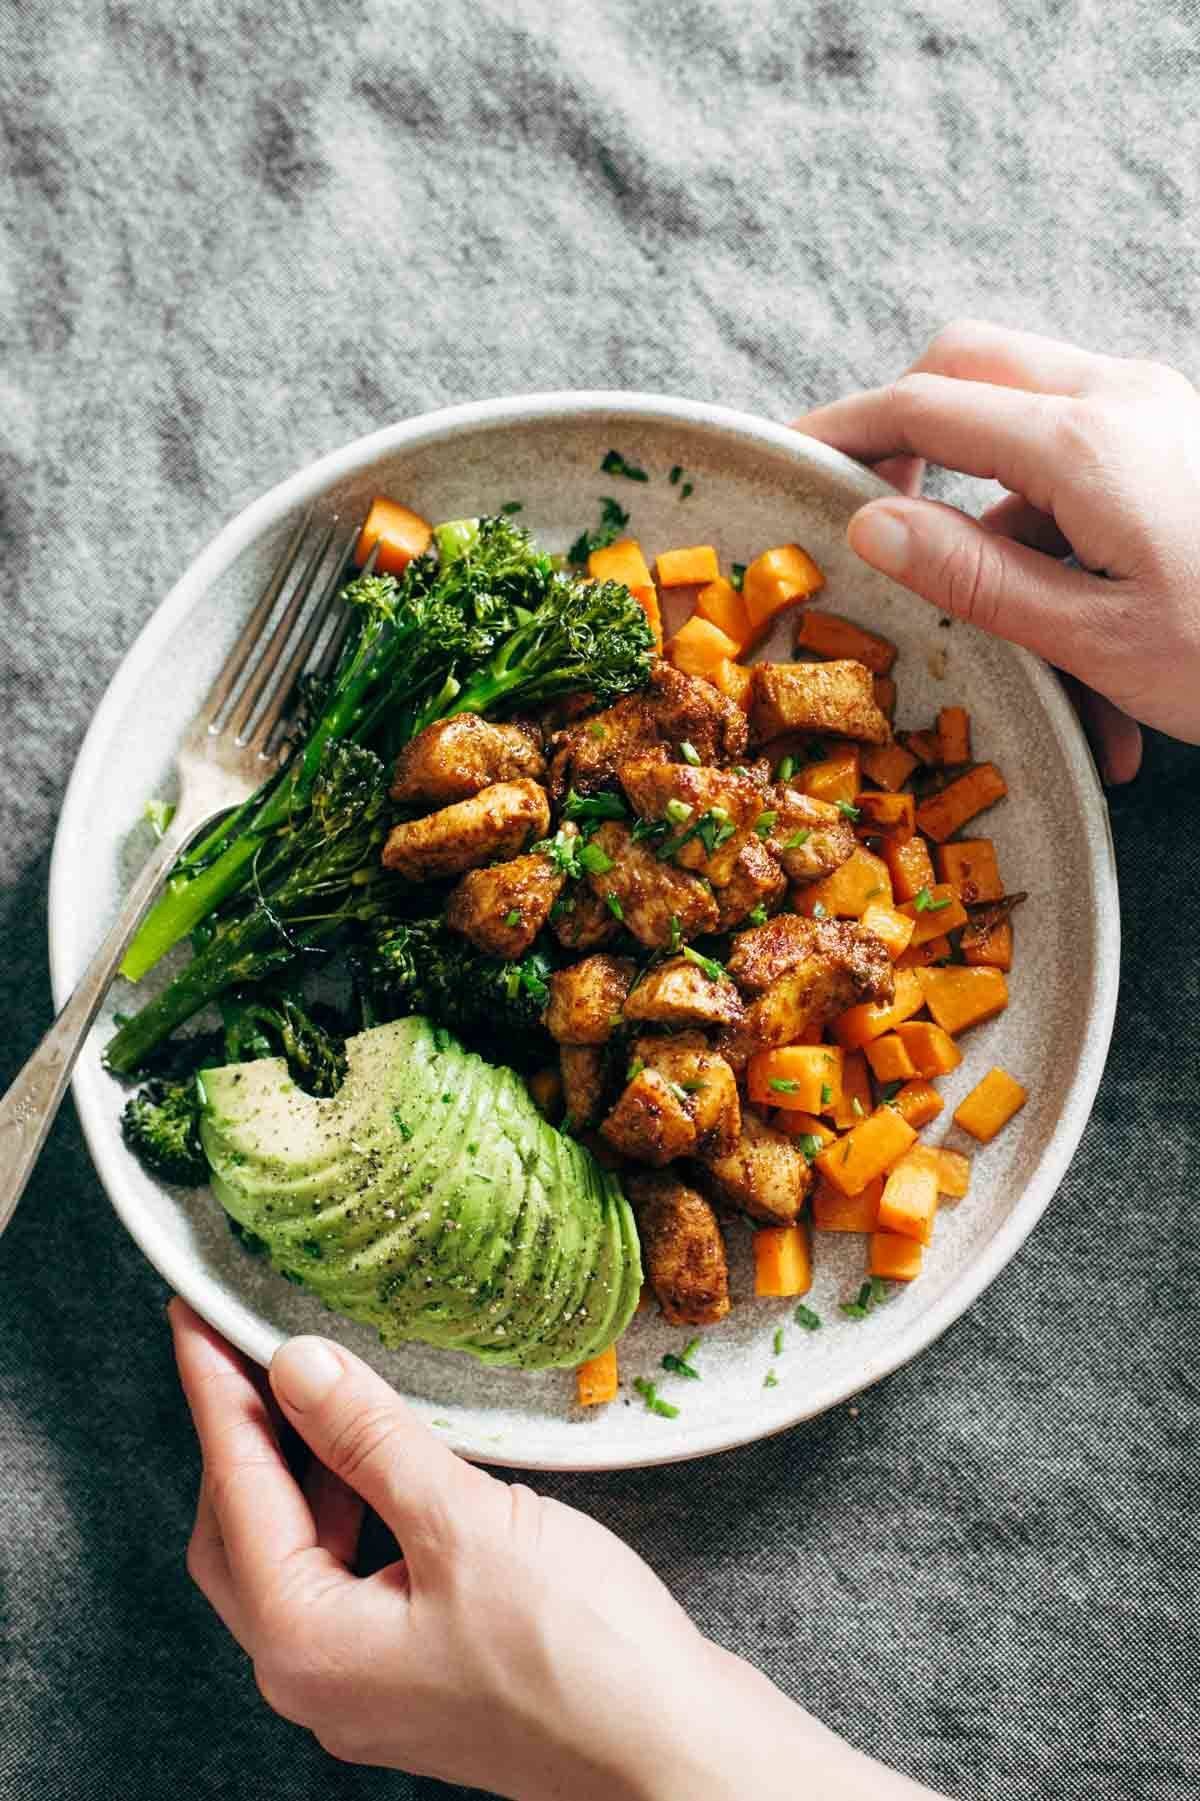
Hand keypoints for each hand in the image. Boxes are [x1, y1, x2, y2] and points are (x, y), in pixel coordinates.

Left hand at [169, 1299, 941, 1798]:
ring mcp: (363, 1682)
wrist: (673, 1752)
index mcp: (306, 1643)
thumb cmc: (581, 1654)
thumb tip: (296, 1367)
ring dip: (301, 1467)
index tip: (195, 1315)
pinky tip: (385, 1454)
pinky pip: (348, 1572)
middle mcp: (315, 1675)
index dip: (215, 1391)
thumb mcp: (464, 1523)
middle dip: (246, 1432)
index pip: (234, 1490)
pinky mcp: (412, 1672)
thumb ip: (370, 1439)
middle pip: (242, 1530)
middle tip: (251, 1339)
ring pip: (296, 1551)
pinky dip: (349, 1504)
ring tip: (324, 1382)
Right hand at [794, 320, 1199, 781]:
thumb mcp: (1091, 637)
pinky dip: (1053, 533)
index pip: (923, 406)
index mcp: (1082, 443)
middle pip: (970, 364)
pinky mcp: (1174, 442)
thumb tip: (870, 526)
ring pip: (1026, 416)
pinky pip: (1082, 456)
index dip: (840, 430)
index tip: (785, 460)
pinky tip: (1081, 646)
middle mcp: (1119, 399)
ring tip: (1013, 641)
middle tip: (866, 505)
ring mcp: (1154, 411)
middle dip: (903, 424)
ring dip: (991, 508)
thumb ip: (972, 574)